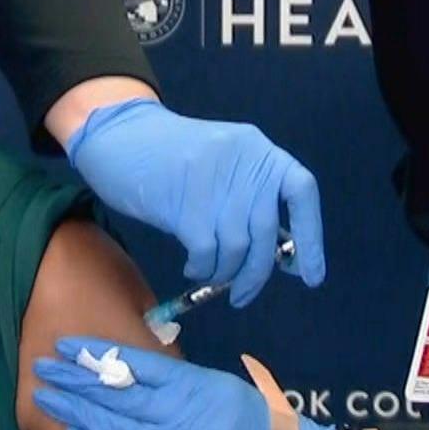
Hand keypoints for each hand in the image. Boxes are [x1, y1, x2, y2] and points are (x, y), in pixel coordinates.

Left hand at [32, 338, 333, 429]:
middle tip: (41, 367)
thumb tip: (137, 370)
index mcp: (195, 384)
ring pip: (114, 426)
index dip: (95, 354)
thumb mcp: (224, 389)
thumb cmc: (264, 428)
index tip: (66, 346)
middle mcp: (181, 414)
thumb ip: (182, 381)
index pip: (134, 363)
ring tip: (45, 398)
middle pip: (115, 393)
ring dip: (75, 412)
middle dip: (74, 380)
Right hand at [66, 98, 325, 304]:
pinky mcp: (185, 201)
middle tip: (243, 294)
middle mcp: (243, 160)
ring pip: (237, 245)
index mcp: (258, 149)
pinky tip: (193, 267)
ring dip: (225, 272)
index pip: (301, 192)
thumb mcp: (221, 166)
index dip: (312, 237)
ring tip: (209, 275)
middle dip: (257, 272)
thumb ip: (248, 198)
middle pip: (265, 230)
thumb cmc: (170, 157)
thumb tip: (278, 253)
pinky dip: (203, 268)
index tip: (308, 276)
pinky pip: (207, 251)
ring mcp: (214, 179)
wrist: (117, 134)